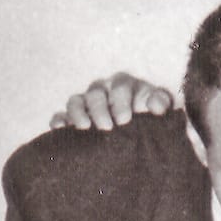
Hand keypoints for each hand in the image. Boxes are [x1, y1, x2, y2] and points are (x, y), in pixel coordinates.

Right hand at [48, 72, 173, 130]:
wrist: (142, 134)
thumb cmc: (151, 117)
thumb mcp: (160, 109)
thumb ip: (161, 103)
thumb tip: (154, 105)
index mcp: (125, 86)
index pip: (120, 86)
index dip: (121, 101)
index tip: (125, 120)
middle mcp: (103, 91)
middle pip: (96, 93)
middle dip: (100, 109)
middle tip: (108, 127)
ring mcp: (86, 104)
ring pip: (75, 101)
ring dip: (78, 113)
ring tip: (85, 128)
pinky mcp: (72, 118)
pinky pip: (60, 116)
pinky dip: (59, 121)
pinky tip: (61, 130)